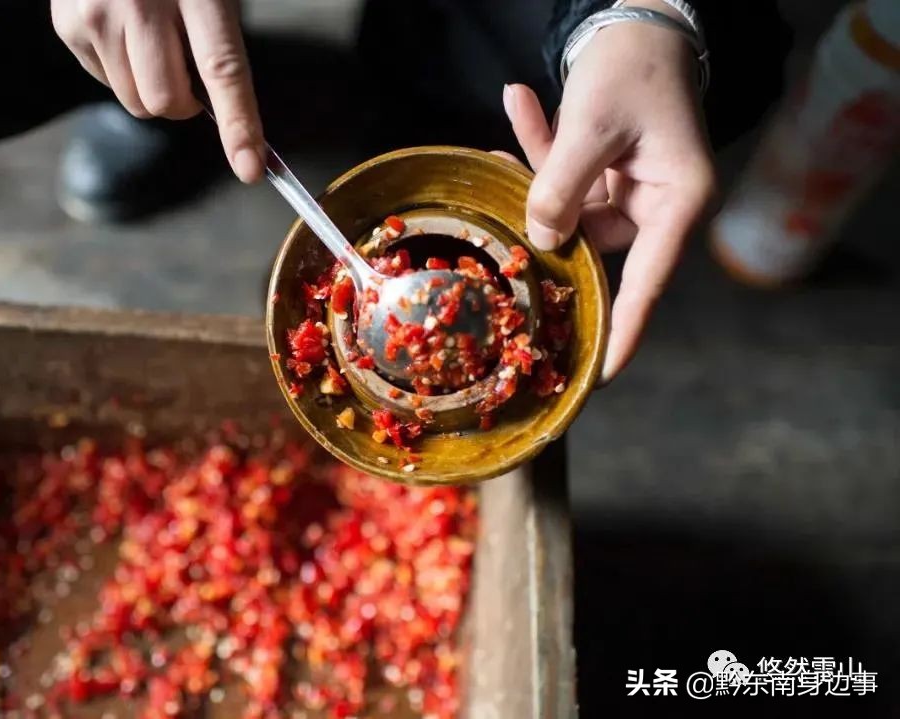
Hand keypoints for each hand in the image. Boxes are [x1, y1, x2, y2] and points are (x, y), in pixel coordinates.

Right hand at [52, 0, 264, 182]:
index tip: (249, 167)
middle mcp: (141, 2)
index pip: (222, 69)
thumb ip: (217, 41)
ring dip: (150, 88)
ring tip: (151, 42)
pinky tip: (122, 31)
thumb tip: (221, 112)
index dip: (238, 124)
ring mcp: (97, 14)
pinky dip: (121, 70)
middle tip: (185, 74)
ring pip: (134, 102)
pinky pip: (105, 83)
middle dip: (183, 105)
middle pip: (166, 101)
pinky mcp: (68, 25)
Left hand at [500, 11, 715, 381]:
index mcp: (676, 203)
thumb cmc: (634, 67)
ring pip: (568, 210)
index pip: (647, 283)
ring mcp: (629, 191)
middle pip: (592, 245)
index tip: (600, 374)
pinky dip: (538, 152)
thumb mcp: (594, 123)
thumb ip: (562, 183)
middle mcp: (657, 206)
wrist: (643, 17)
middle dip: (544, 232)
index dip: (623, 331)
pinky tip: (516, 103)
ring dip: (533, 177)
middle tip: (503, 234)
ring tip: (506, 135)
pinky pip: (566, 179)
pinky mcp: (606, 173)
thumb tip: (540, 237)